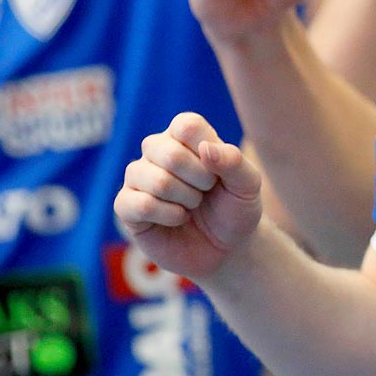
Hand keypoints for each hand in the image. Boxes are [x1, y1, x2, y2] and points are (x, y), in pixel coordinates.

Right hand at [114, 112, 264, 283]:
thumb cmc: (235, 208)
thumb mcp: (248, 185)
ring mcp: (138, 178)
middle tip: (207, 191)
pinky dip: (168, 215)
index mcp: (185, 135)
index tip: (218, 171)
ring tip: (193, 204)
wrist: (226, 249)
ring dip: (185, 198)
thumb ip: (234, 162)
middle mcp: (156, 150)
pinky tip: (178, 218)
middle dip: (199, 179)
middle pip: (167, 152)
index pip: (186, 126)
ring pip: (153, 178)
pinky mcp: (127, 207)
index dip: (208, 152)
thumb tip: (206, 149)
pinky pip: (140, 205)